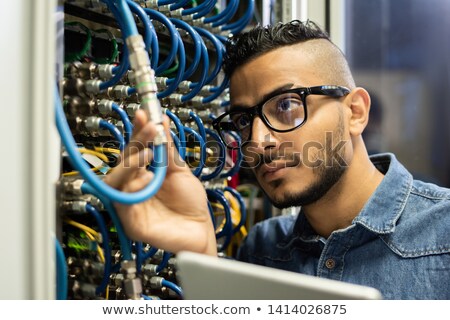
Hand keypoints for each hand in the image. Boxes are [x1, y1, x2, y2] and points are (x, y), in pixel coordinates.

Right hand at [105, 110, 216, 255]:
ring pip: (116, 181)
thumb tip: (162, 121)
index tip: (143, 113)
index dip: (137, 131)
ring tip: (149, 154)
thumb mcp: (180, 171)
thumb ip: (168, 149)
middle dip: (135, 144)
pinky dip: (133, 188)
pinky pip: (123, 203)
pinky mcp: (131, 223)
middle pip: (122, 162)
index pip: (134, 150)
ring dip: (130, 163)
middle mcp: (132, 187)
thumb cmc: (190, 203)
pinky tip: (147, 179)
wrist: (201, 230)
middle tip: (150, 129)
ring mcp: (130, 205)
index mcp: (142, 174)